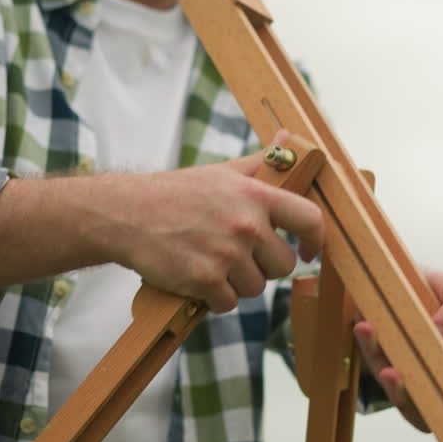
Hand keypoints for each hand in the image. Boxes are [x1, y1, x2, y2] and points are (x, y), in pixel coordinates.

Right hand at [104, 152, 323, 312]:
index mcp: (256, 195)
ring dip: (236, 284)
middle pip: (282, 265)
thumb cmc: (177, 192)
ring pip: (255, 288)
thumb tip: (290, 138)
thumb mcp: (222, 172)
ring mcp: (226, 253)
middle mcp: (246, 224)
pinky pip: (227, 303)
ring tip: (213, 264)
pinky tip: (198, 280)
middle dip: (264, 267)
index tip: (307, 251)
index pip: (309, 219)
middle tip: (237, 256)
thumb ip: (262, 162)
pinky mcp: (205, 280)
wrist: (127, 213)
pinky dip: (214, 299)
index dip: (315, 240)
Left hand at [352, 270, 442, 441]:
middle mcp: (435, 379)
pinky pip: (372, 358)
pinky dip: (367, 344)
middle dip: (409, 398)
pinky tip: (364, 327)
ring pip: (395, 387)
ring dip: (384, 373)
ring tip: (378, 347)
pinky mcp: (377, 355)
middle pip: (425, 407)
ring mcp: (404, 370)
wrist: (402, 277)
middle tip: (395, 375)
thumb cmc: (441, 291)